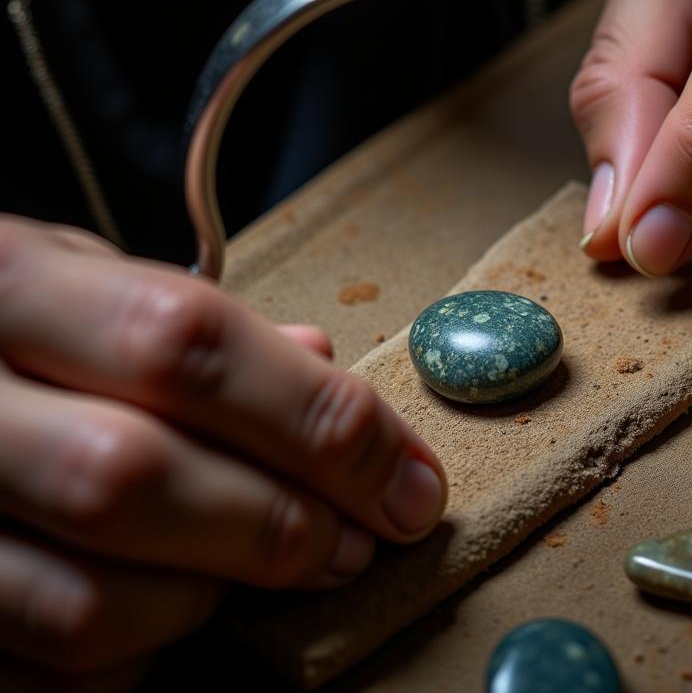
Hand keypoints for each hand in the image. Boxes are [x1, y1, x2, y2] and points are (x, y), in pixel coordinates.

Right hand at [0, 217, 446, 688]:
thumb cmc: (9, 322)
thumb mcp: (84, 279)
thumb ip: (192, 323)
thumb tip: (319, 362)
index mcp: (8, 283)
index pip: (185, 344)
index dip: (318, 418)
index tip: (410, 476)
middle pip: (134, 478)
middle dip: (277, 523)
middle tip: (358, 539)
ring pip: (87, 602)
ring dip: (212, 598)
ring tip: (267, 567)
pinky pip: (45, 673)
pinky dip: (136, 658)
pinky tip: (173, 610)